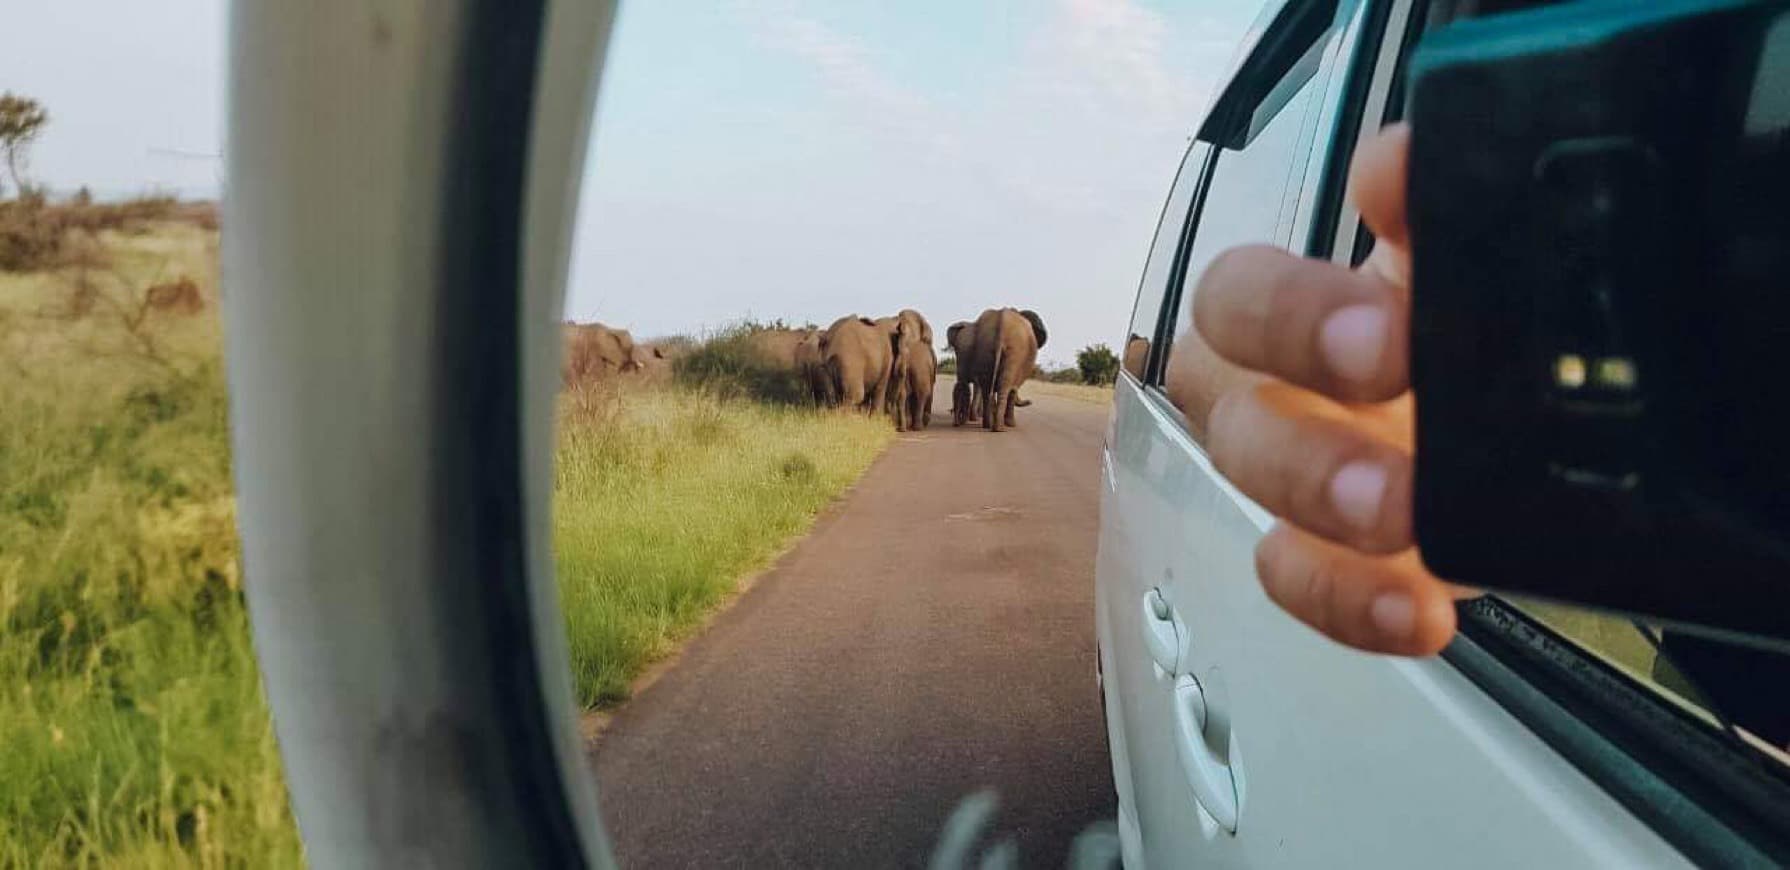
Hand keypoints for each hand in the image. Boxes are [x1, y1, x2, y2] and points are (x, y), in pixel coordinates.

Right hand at [1176, 124, 1467, 655]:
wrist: (1540, 420)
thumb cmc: (1478, 326)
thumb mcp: (1470, 258)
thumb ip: (1439, 207)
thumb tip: (1402, 166)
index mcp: (1304, 306)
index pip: (1239, 294)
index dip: (1292, 311)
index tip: (1381, 330)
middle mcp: (1279, 390)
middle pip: (1223, 399)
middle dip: (1298, 400)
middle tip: (1385, 427)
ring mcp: (1301, 480)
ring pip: (1253, 493)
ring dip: (1319, 500)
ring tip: (1402, 514)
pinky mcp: (1337, 562)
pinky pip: (1303, 585)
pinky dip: (1350, 604)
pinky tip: (1414, 610)